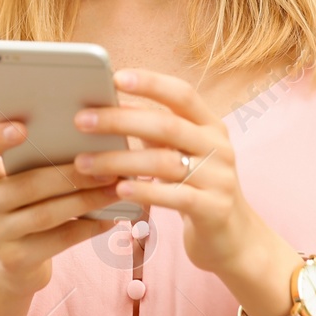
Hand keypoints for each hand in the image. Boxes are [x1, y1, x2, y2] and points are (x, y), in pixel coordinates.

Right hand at [0, 115, 122, 297]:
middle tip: (108, 166)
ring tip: (114, 190)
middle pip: (29, 185)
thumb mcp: (13, 185)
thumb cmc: (20, 210)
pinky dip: (87, 228)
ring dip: (87, 201)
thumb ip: (30, 161)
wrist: (7, 265)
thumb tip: (82, 137)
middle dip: (73, 175)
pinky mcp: (13, 260)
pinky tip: (109, 218)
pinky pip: (58, 240)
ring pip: (47, 214)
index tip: (22, 127)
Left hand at [72, 68, 269, 279]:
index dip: (151, 82)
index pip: (182, 94)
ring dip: (119, 161)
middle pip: (167, 125)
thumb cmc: (196, 189)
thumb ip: (154, 132)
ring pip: (165, 162)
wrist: (234, 238)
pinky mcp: (214, 210)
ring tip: (84, 163)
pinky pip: (175, 197)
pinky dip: (145, 191)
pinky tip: (119, 189)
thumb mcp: (181, 154)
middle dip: (120, 121)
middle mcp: (219, 148)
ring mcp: (219, 179)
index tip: (116, 77)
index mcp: (210, 126)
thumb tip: (107, 108)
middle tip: (81, 121)